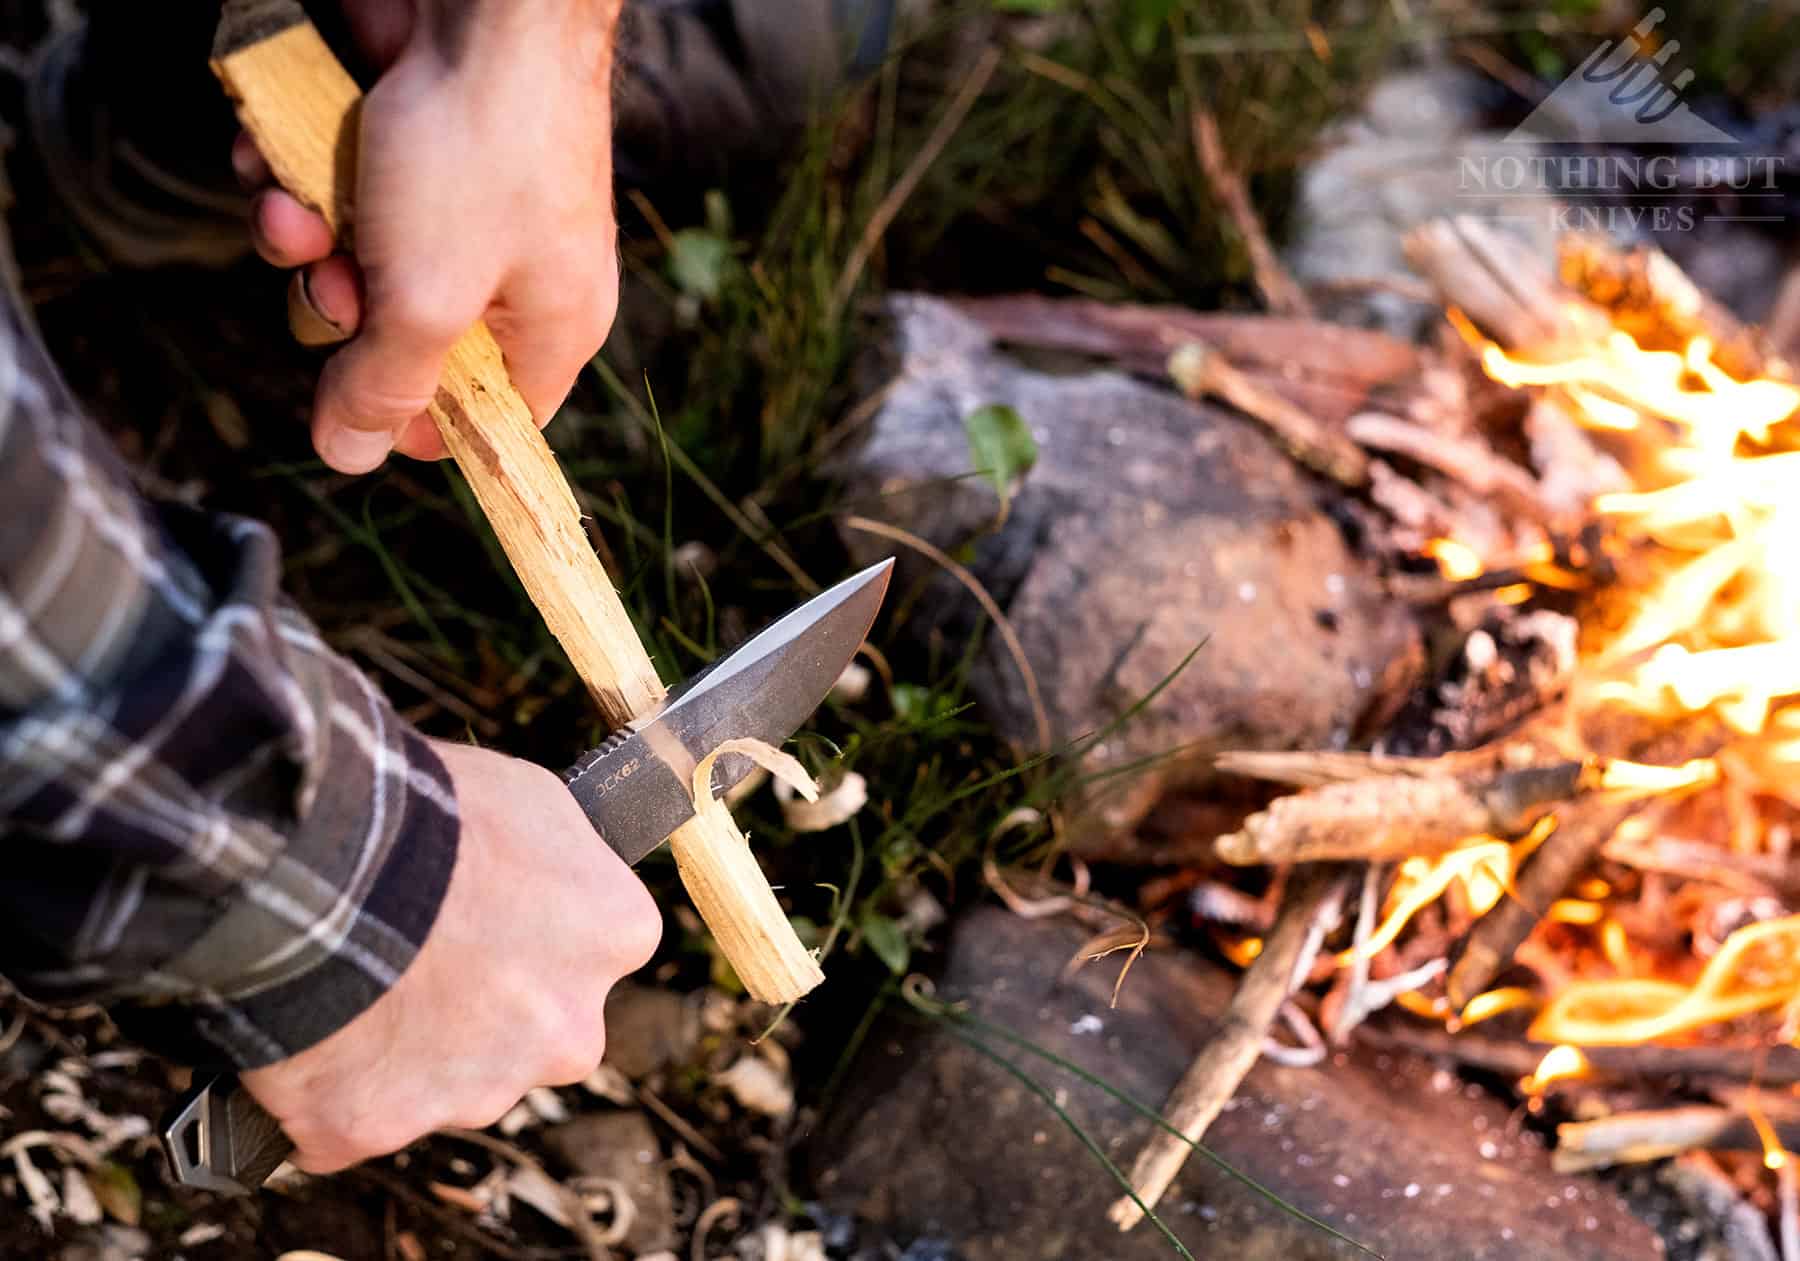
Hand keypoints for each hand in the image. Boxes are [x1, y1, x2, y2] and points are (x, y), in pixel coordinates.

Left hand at [238, 0, 624, 473]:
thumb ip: (384, 385)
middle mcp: (511, 272)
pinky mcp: (407, 149)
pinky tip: (276, 153)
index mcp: (553, 326)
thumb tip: (345, 459)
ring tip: (295, 203)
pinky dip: (293, 179)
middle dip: (342, 311)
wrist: (484, 1)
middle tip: (340, 277)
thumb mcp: (427, 296)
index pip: (485, 417)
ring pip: (353, 263)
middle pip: (401, 342)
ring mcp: (458, 206)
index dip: (413, 419)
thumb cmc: (483, 148)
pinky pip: (334, 196)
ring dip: (301, 241)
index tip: (357, 395)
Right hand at [240, 740, 659, 1171]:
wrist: (323, 865)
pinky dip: (331, 1088)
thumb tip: (550, 866)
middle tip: (422, 954)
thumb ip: (562, 854)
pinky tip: (306, 1029)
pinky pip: (353, 1120)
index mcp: (614, 937)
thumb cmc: (431, 812)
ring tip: (356, 980)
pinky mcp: (380, 1127)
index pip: (593, 948)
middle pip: (535, 1031)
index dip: (535, 928)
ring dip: (411, 1048)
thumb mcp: (530, 796)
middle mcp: (568, 1032)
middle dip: (488, 1007)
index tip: (488, 909)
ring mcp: (478, 1089)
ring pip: (451, 1081)